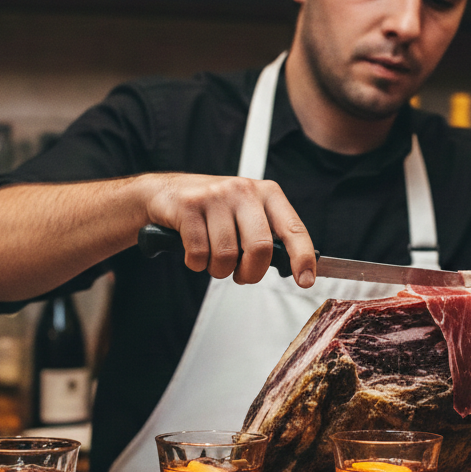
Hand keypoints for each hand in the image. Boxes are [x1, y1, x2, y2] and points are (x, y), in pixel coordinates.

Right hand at [143, 173, 317, 286]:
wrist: (165, 192)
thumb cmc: (213, 210)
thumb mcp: (247, 213)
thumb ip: (269, 236)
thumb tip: (296, 269)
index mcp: (267, 194)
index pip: (293, 229)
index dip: (302, 257)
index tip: (305, 280)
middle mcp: (244, 190)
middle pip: (260, 248)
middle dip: (251, 273)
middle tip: (242, 275)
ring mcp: (216, 196)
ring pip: (226, 255)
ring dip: (219, 270)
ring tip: (214, 259)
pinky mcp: (189, 206)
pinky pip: (199, 253)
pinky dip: (196, 263)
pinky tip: (195, 252)